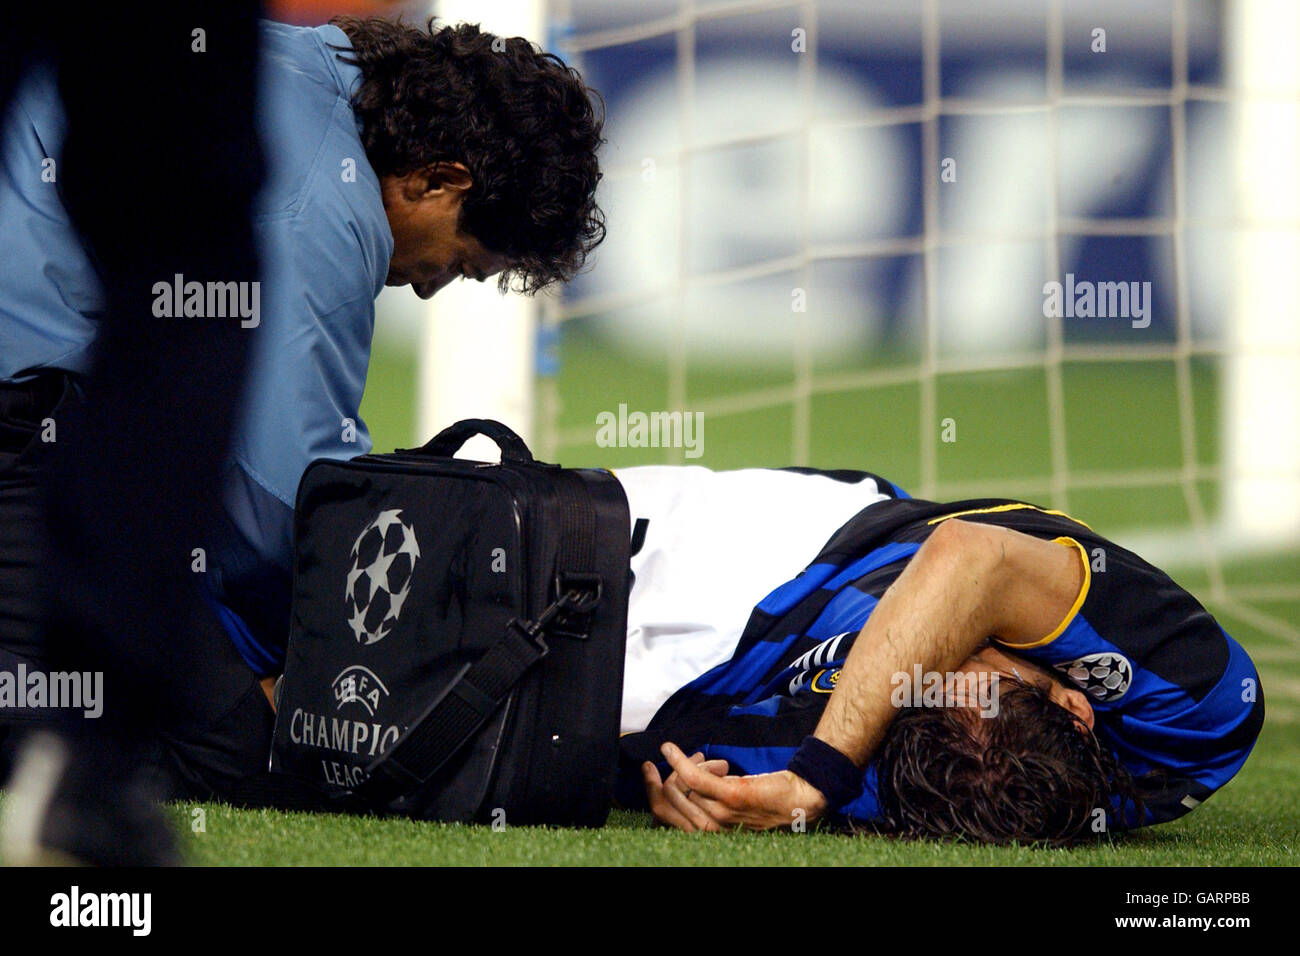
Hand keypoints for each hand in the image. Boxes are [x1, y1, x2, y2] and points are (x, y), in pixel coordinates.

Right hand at [647, 742, 829, 831]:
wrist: (799, 799)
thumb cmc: (764, 799)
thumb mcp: (727, 801)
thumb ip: (705, 796)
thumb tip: (683, 776)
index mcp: (707, 830)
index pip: (663, 815)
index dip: (650, 791)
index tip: (647, 770)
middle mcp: (709, 828)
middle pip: (668, 798)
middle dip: (664, 775)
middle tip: (672, 757)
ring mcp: (718, 814)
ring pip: (681, 785)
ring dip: (688, 764)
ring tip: (708, 760)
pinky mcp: (729, 797)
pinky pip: (693, 779)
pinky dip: (678, 761)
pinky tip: (671, 749)